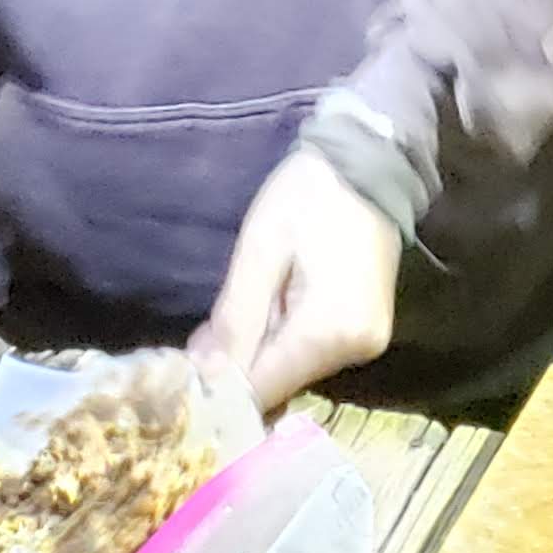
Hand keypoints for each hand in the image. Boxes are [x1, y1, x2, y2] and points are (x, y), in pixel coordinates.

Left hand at [188, 148, 397, 412]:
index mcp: (328, 331)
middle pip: (279, 382)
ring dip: (259, 350)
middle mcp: (355, 349)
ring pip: (294, 369)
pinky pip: (313, 353)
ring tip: (241, 307)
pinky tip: (269, 307)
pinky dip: (284, 339)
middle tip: (205, 333)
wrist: (368, 162)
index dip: (218, 388)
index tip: (184, 373)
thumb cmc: (308, 195)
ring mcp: (367, 342)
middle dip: (236, 365)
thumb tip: (203, 376)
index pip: (262, 390)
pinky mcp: (367, 332)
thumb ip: (234, 319)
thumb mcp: (260, 250)